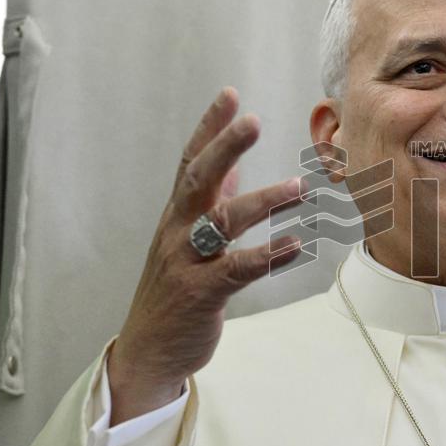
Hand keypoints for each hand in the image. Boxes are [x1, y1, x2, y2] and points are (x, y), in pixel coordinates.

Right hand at [107, 88, 304, 424]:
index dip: (209, 128)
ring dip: (261, 201)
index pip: (191, 162)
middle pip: (198, 180)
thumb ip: (211, 202)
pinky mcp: (202, 294)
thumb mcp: (187, 239)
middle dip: (224, 148)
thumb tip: (234, 167)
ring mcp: (187, 262)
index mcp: (176, 215)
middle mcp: (177, 232)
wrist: (148, 350)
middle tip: (252, 120)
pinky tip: (296, 244)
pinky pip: (238, 270)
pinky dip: (268, 256)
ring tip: (297, 187)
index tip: (230, 95)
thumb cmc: (174, 289)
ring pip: (222, 223)